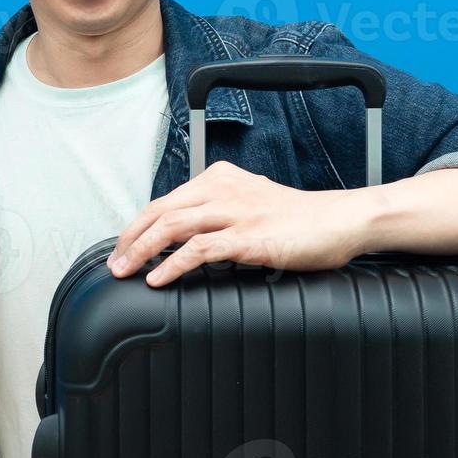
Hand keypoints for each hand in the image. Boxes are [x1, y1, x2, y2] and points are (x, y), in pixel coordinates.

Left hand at [108, 160, 368, 286]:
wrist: (342, 220)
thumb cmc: (299, 219)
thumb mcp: (251, 203)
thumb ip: (219, 211)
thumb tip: (187, 237)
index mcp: (219, 178)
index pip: (165, 200)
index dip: (138, 226)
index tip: (123, 248)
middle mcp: (222, 189)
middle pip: (160, 210)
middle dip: (131, 238)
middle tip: (114, 263)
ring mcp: (236, 212)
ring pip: (173, 226)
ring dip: (142, 251)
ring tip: (125, 271)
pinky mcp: (250, 237)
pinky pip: (200, 249)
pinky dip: (172, 265)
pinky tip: (158, 279)